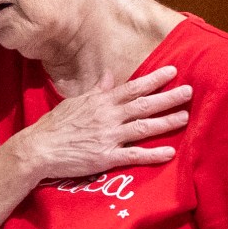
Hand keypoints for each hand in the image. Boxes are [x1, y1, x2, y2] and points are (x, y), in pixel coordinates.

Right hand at [11, 65, 189, 185]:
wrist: (38, 149)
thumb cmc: (54, 125)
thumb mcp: (75, 102)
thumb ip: (96, 90)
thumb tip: (109, 75)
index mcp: (101, 102)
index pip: (133, 87)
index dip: (154, 79)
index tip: (173, 71)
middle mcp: (108, 117)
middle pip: (144, 105)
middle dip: (168, 97)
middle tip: (189, 92)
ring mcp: (109, 137)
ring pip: (143, 127)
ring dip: (166, 122)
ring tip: (185, 117)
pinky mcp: (106, 157)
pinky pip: (134, 155)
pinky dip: (153, 155)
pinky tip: (169, 153)